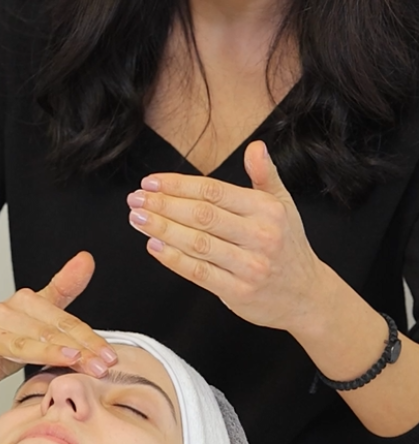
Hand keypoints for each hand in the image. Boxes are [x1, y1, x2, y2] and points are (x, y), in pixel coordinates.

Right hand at [0, 252, 117, 395]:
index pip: (66, 322)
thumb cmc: (1, 337)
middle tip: (101, 365)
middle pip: (50, 333)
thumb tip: (87, 258)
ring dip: (46, 350)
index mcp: (28, 304)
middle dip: (79, 350)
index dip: (90, 339)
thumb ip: (63, 288)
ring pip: (21, 343)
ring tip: (70, 357)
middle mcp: (9, 312)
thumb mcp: (36, 315)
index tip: (110, 355)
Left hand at [127, 141, 328, 332]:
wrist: (307, 296)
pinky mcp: (238, 292)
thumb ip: (265, 175)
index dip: (178, 185)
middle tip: (136, 198)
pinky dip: (173, 259)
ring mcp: (249, 265)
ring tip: (138, 218)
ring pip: (197, 243)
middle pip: (202, 215)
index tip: (151, 182)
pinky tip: (154, 245)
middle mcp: (260, 235)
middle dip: (164, 205)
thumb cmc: (288, 246)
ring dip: (163, 228)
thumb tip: (255, 147)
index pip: (214, 191)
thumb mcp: (283, 205)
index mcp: (266, 209)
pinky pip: (199, 272)